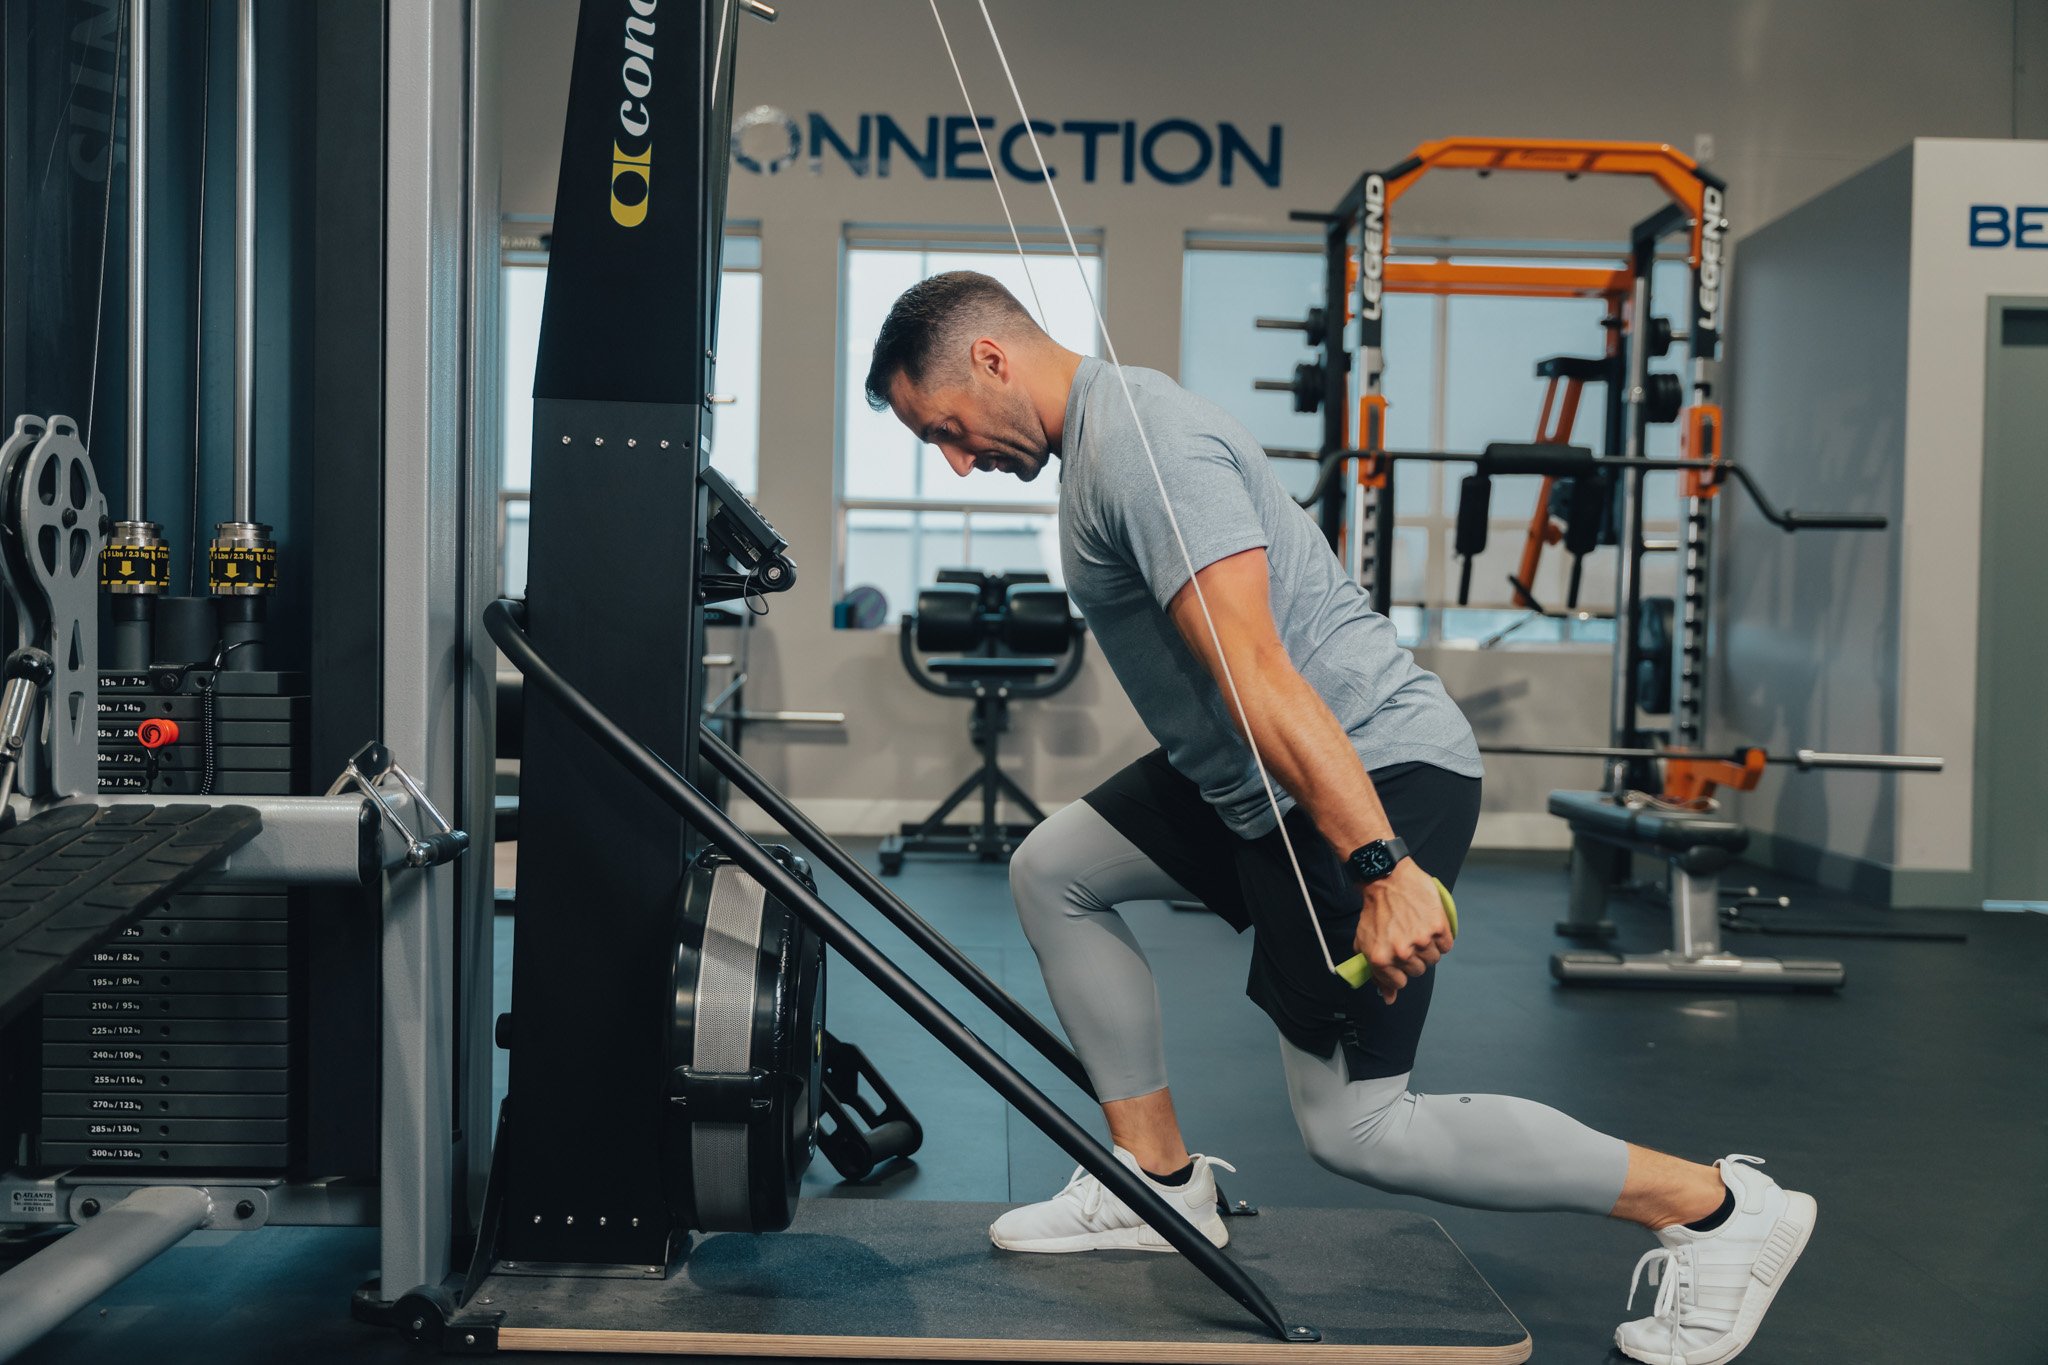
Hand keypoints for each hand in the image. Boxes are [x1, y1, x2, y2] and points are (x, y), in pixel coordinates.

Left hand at [1353, 859, 1451, 1005]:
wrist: (1386, 878)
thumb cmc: (1374, 911)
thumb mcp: (1365, 943)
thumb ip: (1377, 973)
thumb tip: (1389, 999)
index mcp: (1381, 959)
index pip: (1400, 982)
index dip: (1400, 970)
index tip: (1399, 957)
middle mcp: (1401, 953)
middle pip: (1419, 970)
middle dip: (1414, 957)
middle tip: (1408, 938)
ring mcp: (1421, 940)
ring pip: (1434, 959)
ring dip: (1429, 947)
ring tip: (1418, 929)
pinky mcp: (1437, 927)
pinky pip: (1446, 945)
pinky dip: (1441, 938)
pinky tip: (1430, 925)